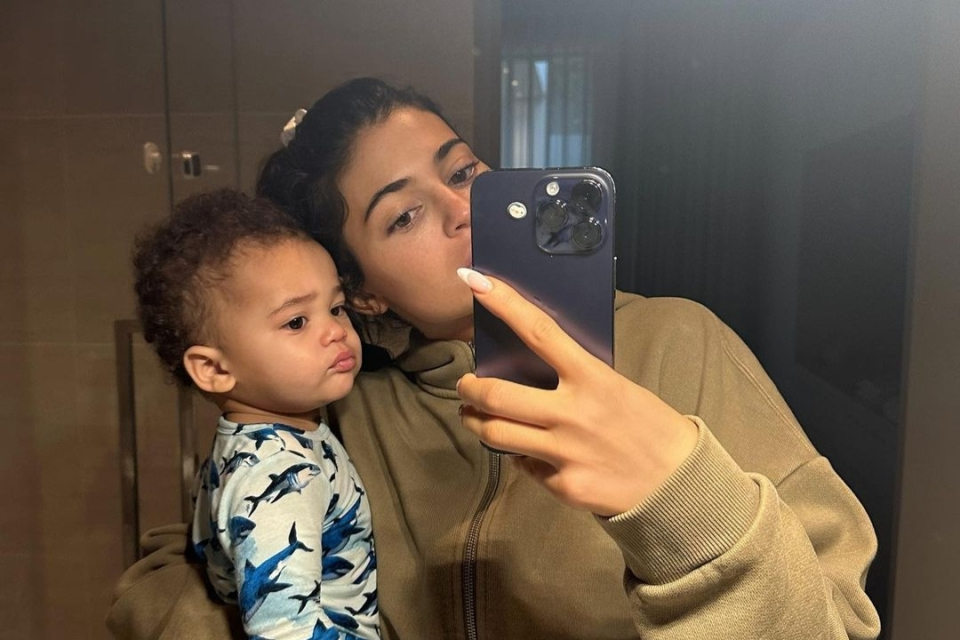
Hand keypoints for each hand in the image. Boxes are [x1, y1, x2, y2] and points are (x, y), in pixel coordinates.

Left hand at [456, 268, 697, 516]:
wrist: (679, 482)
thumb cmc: (647, 424)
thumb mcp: (615, 387)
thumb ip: (574, 376)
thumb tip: (527, 368)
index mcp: (593, 378)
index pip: (539, 331)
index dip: (504, 304)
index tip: (474, 281)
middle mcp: (574, 414)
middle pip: (498, 394)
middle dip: (469, 388)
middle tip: (465, 385)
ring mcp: (566, 453)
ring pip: (496, 434)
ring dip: (476, 421)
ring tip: (474, 415)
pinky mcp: (564, 486)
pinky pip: (525, 466)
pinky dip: (521, 457)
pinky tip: (531, 454)